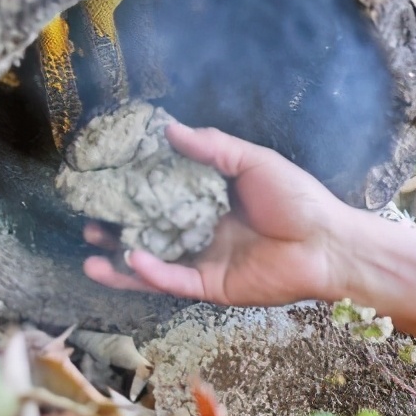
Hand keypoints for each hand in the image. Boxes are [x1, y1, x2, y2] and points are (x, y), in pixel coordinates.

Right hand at [83, 123, 353, 305]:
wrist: (327, 243)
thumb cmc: (297, 198)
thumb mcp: (253, 161)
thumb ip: (212, 147)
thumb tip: (169, 128)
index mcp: (212, 200)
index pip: (164, 194)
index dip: (136, 187)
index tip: (107, 176)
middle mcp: (203, 231)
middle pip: (151, 230)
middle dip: (118, 227)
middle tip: (88, 218)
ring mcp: (205, 261)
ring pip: (154, 263)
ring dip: (122, 259)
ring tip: (90, 251)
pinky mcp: (212, 286)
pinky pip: (174, 282)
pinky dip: (151, 273)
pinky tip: (130, 260)